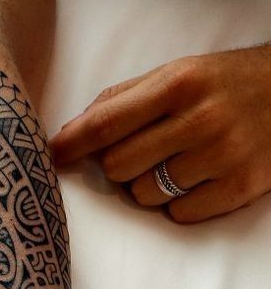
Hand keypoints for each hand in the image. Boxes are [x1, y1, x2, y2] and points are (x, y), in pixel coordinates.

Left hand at [50, 44, 270, 222]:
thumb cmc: (223, 85)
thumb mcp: (178, 74)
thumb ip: (124, 99)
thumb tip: (72, 132)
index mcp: (179, 83)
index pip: (107, 122)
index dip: (72, 145)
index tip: (50, 157)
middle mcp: (200, 119)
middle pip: (118, 167)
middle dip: (119, 166)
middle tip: (143, 153)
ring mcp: (221, 156)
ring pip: (144, 195)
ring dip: (149, 186)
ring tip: (177, 163)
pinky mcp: (238, 188)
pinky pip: (178, 214)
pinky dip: (179, 204)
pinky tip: (198, 179)